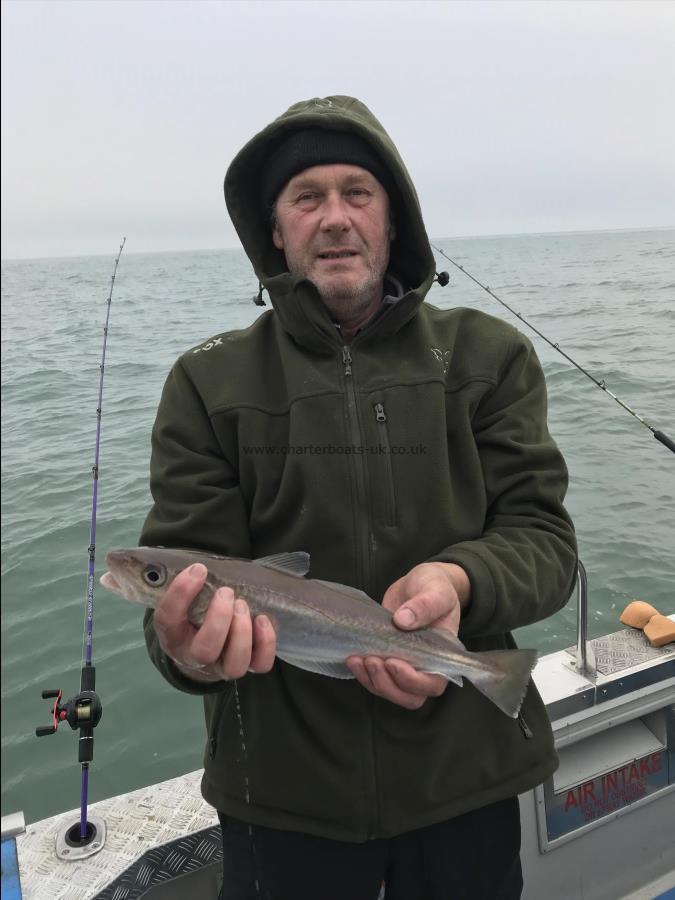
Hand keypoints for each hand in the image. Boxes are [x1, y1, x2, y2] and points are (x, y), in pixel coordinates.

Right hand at [152, 563, 276, 681]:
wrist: (200, 650)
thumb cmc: (193, 615)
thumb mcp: (183, 602)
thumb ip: (188, 587)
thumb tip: (198, 567)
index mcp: (174, 636)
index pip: (168, 619)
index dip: (181, 593)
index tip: (199, 570)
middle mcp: (196, 657)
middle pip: (204, 651)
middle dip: (219, 619)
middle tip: (226, 592)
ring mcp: (223, 665)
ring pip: (234, 665)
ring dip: (242, 632)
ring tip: (243, 605)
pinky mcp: (248, 666)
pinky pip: (260, 665)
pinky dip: (266, 643)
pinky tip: (262, 619)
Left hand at [346, 562, 469, 709]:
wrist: (419, 584)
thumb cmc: (435, 587)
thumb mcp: (436, 590)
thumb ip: (425, 605)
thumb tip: (403, 620)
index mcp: (443, 655)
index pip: (433, 684)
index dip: (411, 680)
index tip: (393, 661)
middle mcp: (425, 667)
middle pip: (410, 697)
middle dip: (387, 684)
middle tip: (371, 660)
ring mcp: (405, 666)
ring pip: (390, 691)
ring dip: (371, 681)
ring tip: (356, 659)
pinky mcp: (387, 659)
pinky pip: (375, 679)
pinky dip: (363, 674)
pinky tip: (352, 658)